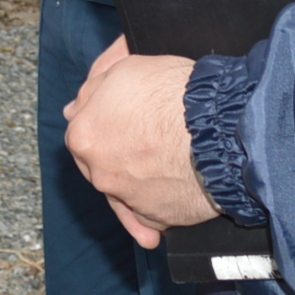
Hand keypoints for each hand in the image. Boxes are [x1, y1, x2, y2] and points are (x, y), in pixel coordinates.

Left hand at [64, 37, 216, 244]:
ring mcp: (128, 198)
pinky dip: (150, 216)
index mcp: (83, 135)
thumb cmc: (174, 93)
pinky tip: (153, 226)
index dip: (102, 122)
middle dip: (115, 154)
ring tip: (155, 177)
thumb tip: (75, 106)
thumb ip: (94, 90)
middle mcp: (99, 172)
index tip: (120, 120)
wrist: (219, 128)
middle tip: (139, 143)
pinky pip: (148, 217)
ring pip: (124, 191)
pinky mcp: (157, 217)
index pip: (82, 130)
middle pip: (100, 163)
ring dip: (134, 186)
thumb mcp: (126, 68)